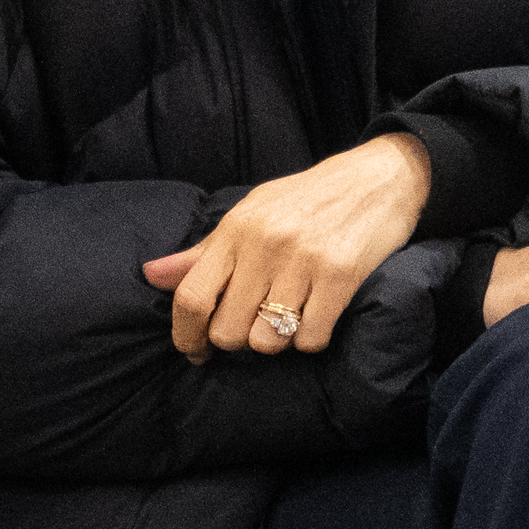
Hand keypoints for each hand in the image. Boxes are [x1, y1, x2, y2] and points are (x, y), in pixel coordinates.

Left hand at [142, 132, 432, 360]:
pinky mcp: (342, 276)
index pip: (191, 296)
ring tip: (286, 319)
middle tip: (250, 328)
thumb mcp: (250, 213)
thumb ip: (203, 251)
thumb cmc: (305, 199)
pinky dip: (311, 339)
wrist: (377, 177)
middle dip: (236, 342)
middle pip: (227, 330)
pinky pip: (311, 339)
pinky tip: (316, 316)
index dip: (185, 335)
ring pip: (268, 342)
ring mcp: (304, 261)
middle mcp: (265, 245)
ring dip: (276, 342)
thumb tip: (151, 276)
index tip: (194, 350)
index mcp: (236, 229)